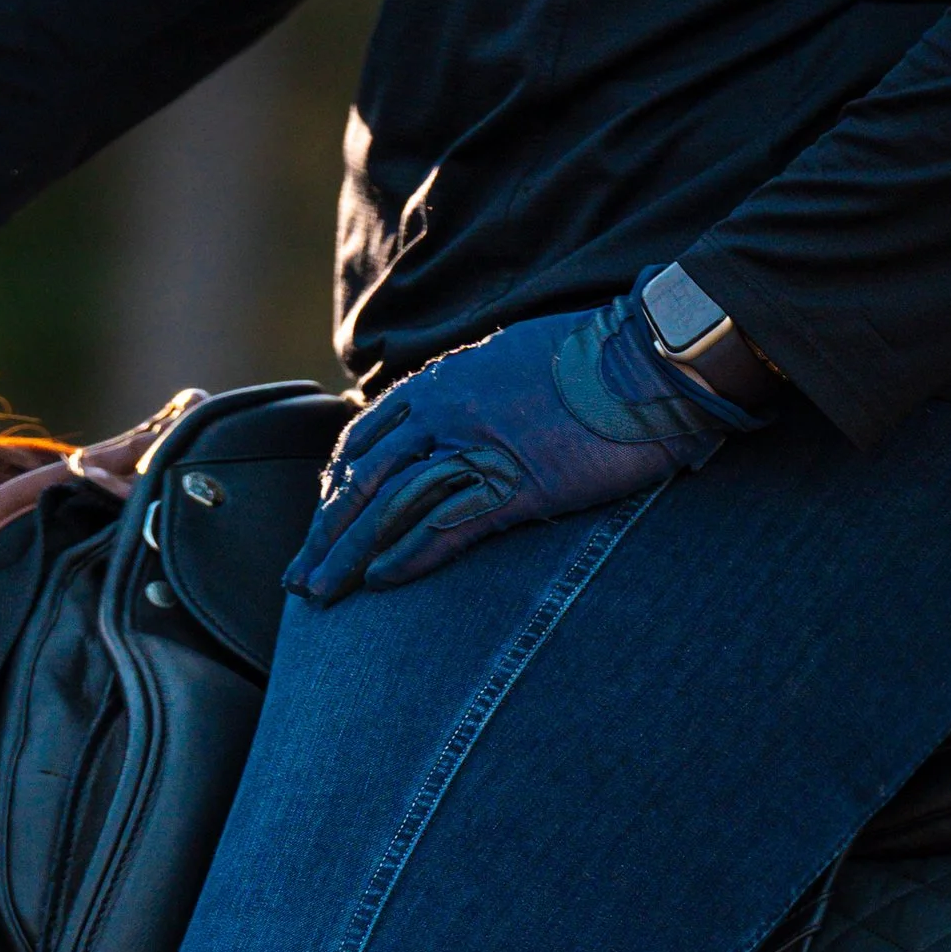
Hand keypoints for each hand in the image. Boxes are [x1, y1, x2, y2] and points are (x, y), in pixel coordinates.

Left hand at [285, 289, 769, 603]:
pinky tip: (381, 583)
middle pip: (364, 479)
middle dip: (325, 533)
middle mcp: (447, 410)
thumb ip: (478, 390)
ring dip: (350, 556)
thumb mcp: (517, 360)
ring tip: (324, 594)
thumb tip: (465, 419)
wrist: (650, 357)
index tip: (323, 523)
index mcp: (444, 380)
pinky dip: (409, 556)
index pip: (366, 437)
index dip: (336, 487)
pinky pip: (445, 525)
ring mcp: (477, 446)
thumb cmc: (597, 360)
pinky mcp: (515, 483)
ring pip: (391, 507)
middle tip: (300, 578)